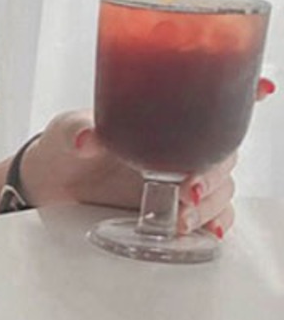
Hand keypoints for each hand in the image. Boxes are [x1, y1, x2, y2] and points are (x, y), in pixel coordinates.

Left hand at [20, 77, 275, 241]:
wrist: (55, 180)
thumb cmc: (67, 143)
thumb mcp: (67, 130)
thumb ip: (77, 131)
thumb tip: (86, 138)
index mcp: (165, 117)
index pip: (214, 101)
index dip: (246, 93)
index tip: (264, 88)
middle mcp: (183, 145)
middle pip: (222, 153)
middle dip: (214, 172)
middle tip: (188, 188)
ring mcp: (183, 176)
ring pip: (222, 187)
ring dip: (211, 203)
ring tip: (183, 218)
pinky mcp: (176, 205)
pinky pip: (213, 214)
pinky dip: (216, 222)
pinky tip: (207, 231)